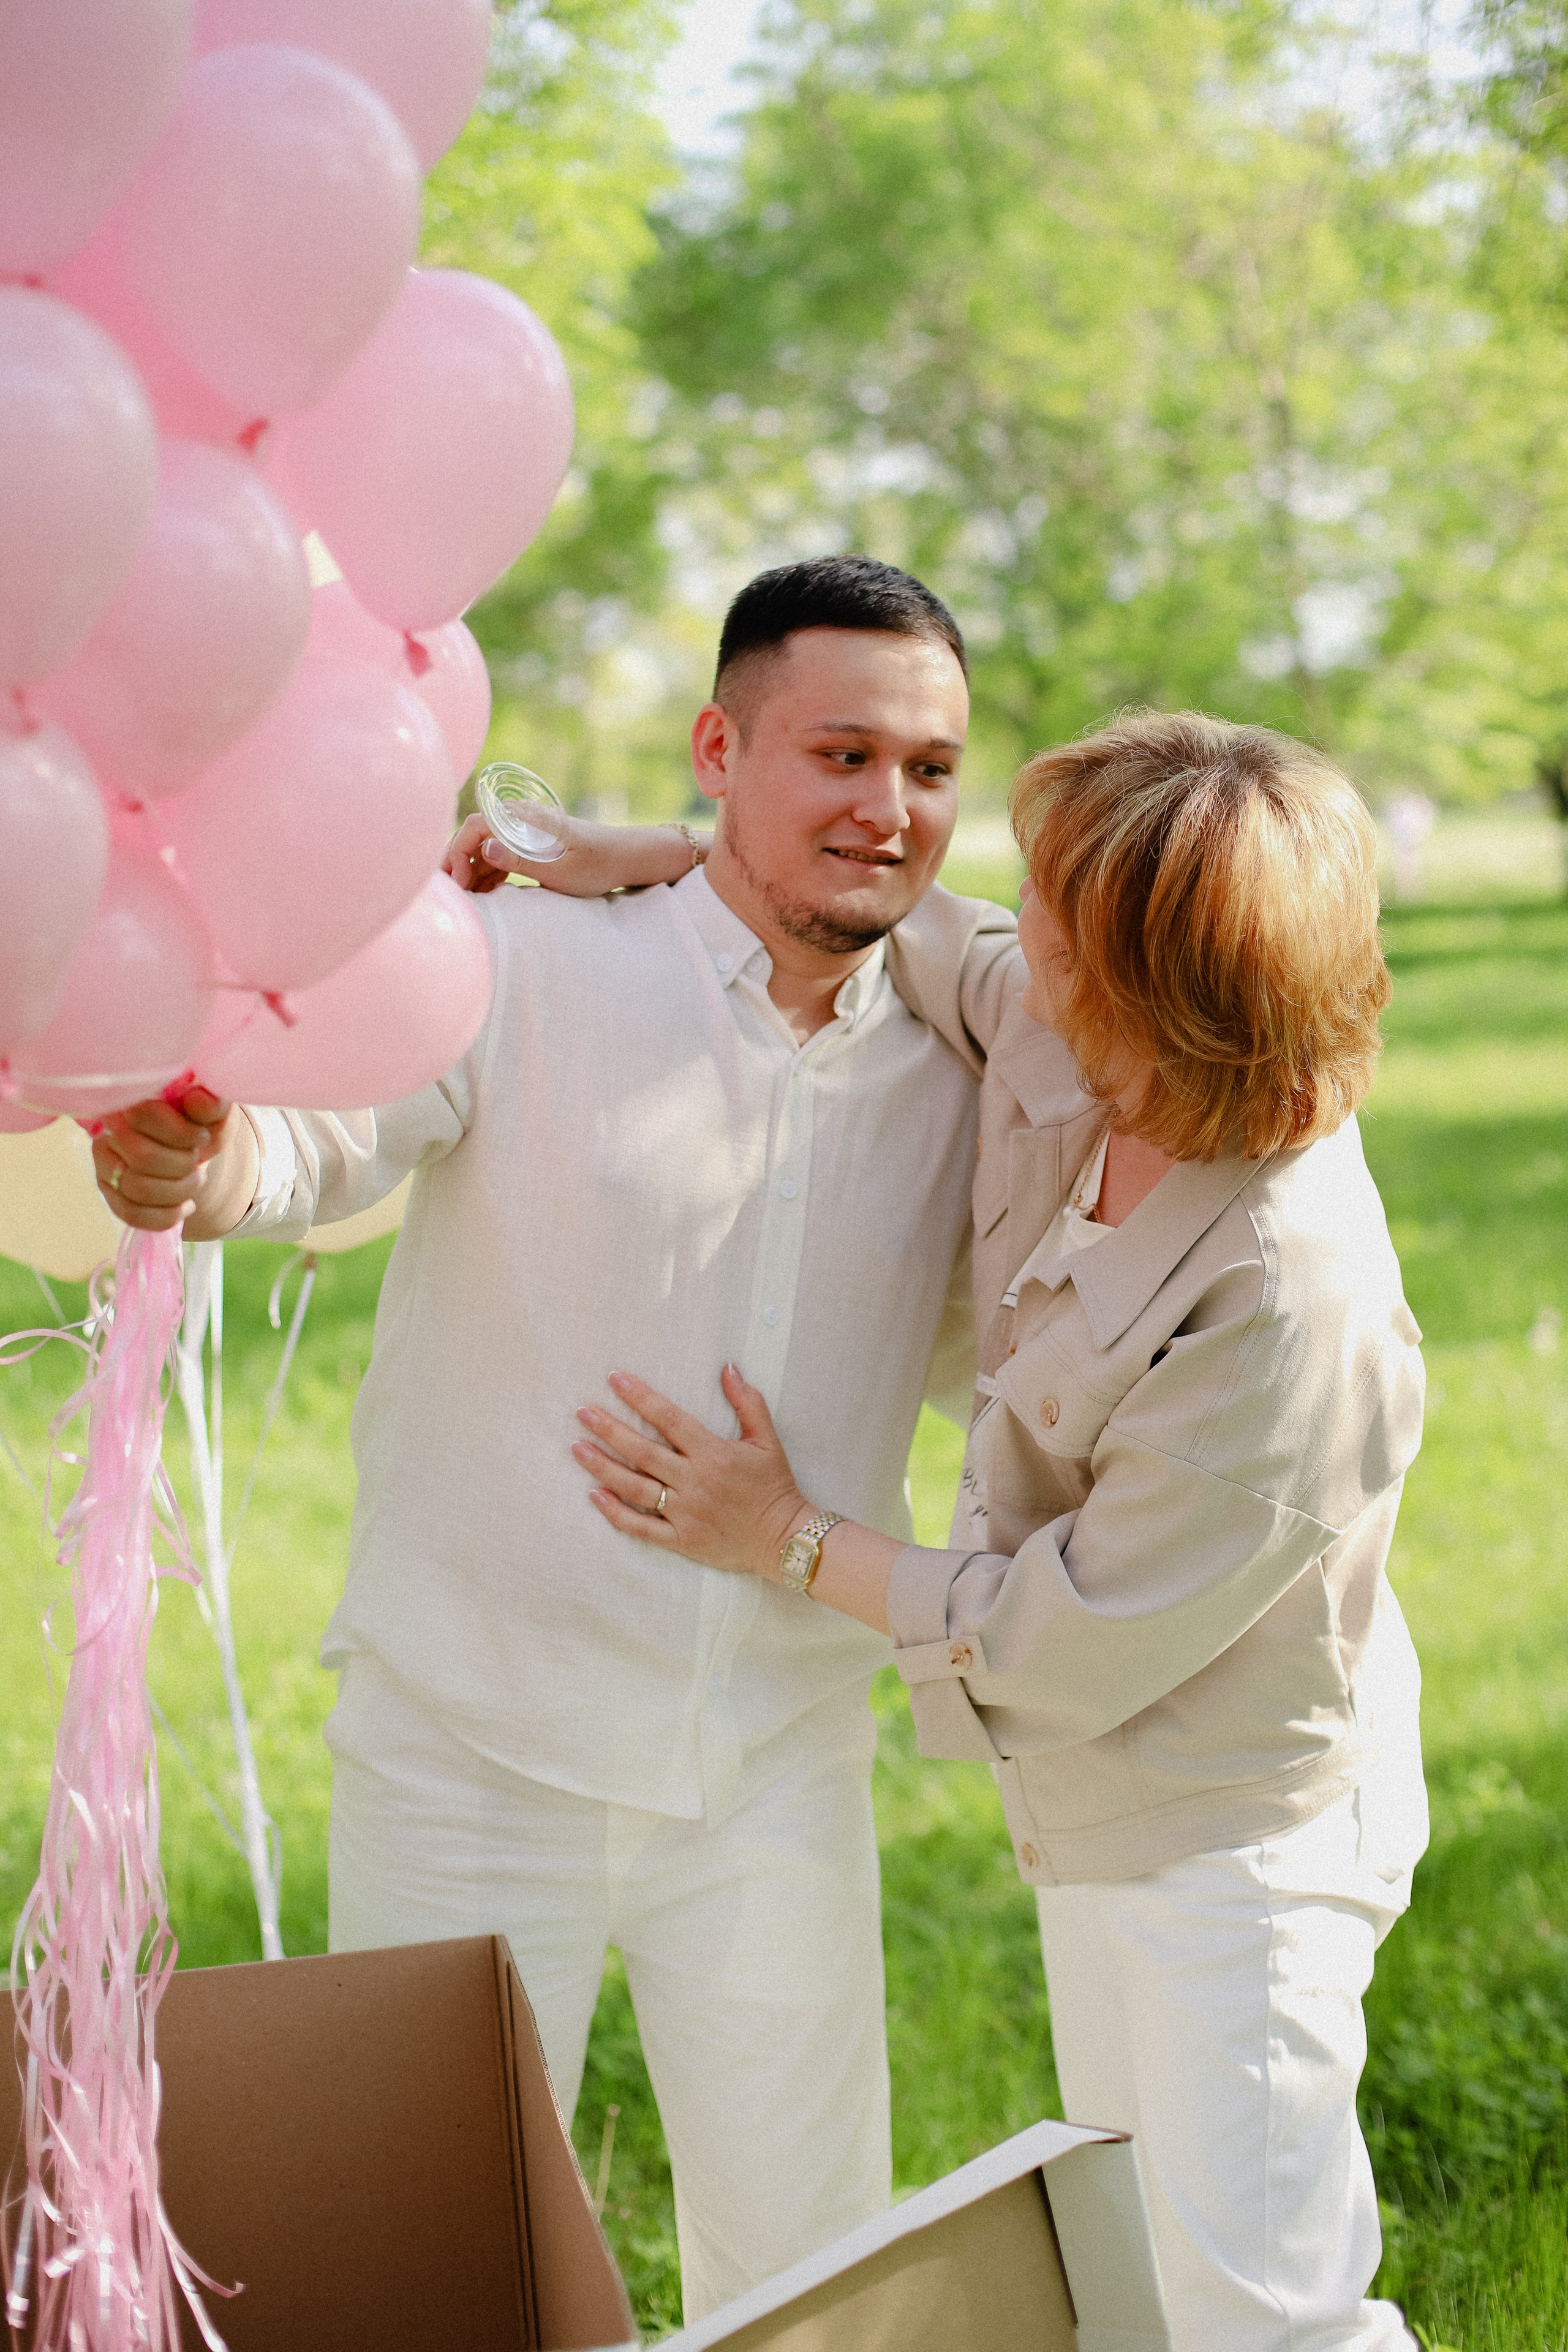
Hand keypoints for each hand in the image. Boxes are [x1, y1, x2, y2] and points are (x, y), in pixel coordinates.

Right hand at [91, 1087, 254, 1236]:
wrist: (192, 1148)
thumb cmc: (201, 1124)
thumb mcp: (214, 1112)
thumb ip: (211, 1105)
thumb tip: (199, 1100)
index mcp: (133, 1098)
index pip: (144, 1115)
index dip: (182, 1133)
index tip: (202, 1137)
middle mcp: (109, 1128)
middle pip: (142, 1157)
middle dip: (182, 1165)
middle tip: (197, 1162)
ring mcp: (105, 1162)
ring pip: (137, 1188)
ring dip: (178, 1191)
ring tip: (195, 1181)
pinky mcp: (109, 1190)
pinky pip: (131, 1214)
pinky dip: (166, 1216)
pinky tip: (186, 1206)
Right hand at [443, 812, 705, 897]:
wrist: (626, 857)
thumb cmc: (597, 865)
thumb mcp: (559, 871)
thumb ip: (520, 859)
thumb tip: (483, 848)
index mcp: (525, 820)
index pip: (474, 827)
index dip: (457, 854)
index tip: (458, 885)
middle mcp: (520, 819)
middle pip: (475, 838)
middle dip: (460, 867)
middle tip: (456, 899)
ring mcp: (525, 831)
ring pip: (486, 850)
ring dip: (474, 875)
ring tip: (471, 904)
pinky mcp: (532, 844)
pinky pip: (501, 856)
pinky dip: (490, 876)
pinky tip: (487, 898)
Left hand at [573, 1364, 811, 1578]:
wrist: (784, 1538)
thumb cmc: (775, 1486)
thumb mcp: (767, 1440)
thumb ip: (748, 1402)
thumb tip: (728, 1367)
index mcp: (713, 1453)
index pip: (669, 1419)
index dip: (640, 1398)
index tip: (615, 1380)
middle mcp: (694, 1481)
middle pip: (642, 1451)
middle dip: (609, 1429)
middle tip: (582, 1412)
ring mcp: (685, 1512)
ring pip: (634, 1487)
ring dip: (603, 1466)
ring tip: (577, 1448)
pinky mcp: (681, 1540)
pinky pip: (641, 1527)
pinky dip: (615, 1513)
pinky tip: (594, 1495)